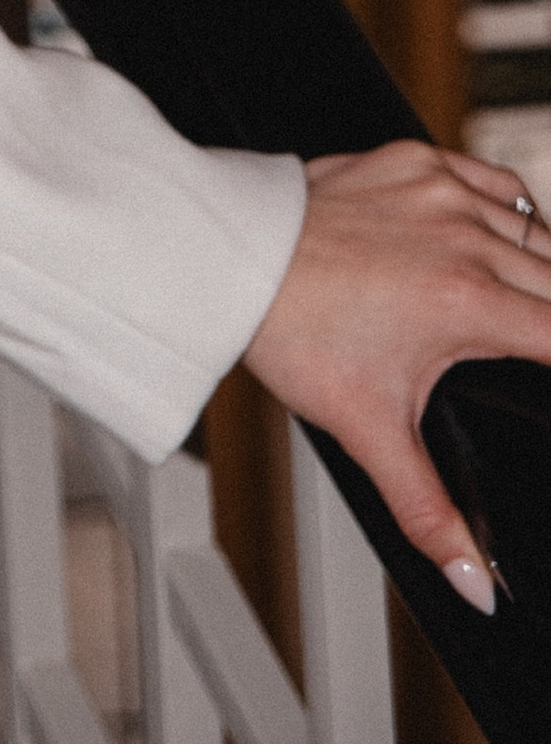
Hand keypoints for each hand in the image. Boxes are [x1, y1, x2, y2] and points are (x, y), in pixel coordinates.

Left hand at [242, 138, 550, 611]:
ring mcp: (441, 192)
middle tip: (543, 351)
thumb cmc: (289, 331)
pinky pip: (489, 180)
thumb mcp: (367, 431)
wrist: (225, 255)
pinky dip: (508, 209)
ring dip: (546, 269)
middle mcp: (465, 237)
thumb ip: (429, 510)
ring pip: (535, 230)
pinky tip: (504, 235)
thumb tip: (474, 582)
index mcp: (468, 303)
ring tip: (537, 307)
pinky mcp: (413, 161)